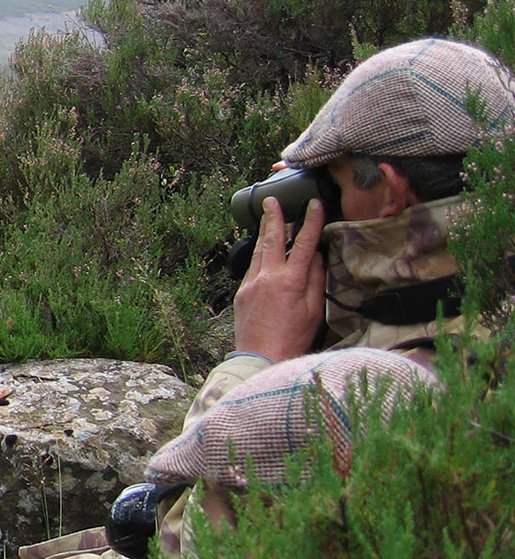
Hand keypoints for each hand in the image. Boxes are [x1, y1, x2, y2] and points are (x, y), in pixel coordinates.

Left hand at [233, 197, 326, 362]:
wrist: (260, 358)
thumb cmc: (293, 338)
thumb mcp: (314, 310)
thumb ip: (317, 280)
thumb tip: (318, 257)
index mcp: (291, 281)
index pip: (305, 243)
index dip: (311, 222)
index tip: (315, 205)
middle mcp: (268, 277)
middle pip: (273, 239)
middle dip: (274, 217)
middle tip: (273, 199)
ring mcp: (251, 283)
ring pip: (259, 251)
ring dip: (265, 232)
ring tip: (268, 217)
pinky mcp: (241, 292)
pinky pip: (252, 266)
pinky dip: (259, 254)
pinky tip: (263, 250)